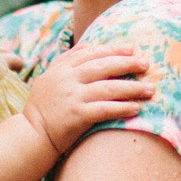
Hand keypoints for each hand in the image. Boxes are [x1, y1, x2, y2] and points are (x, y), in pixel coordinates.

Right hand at [20, 44, 152, 157]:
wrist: (30, 134)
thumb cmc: (43, 108)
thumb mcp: (49, 78)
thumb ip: (67, 62)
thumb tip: (87, 46)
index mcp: (61, 69)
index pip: (91, 53)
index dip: (112, 50)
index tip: (131, 49)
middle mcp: (67, 80)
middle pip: (103, 67)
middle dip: (127, 63)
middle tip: (146, 64)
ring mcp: (72, 97)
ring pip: (108, 88)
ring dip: (132, 88)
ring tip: (150, 89)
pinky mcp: (77, 116)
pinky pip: (105, 109)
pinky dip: (122, 107)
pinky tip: (136, 108)